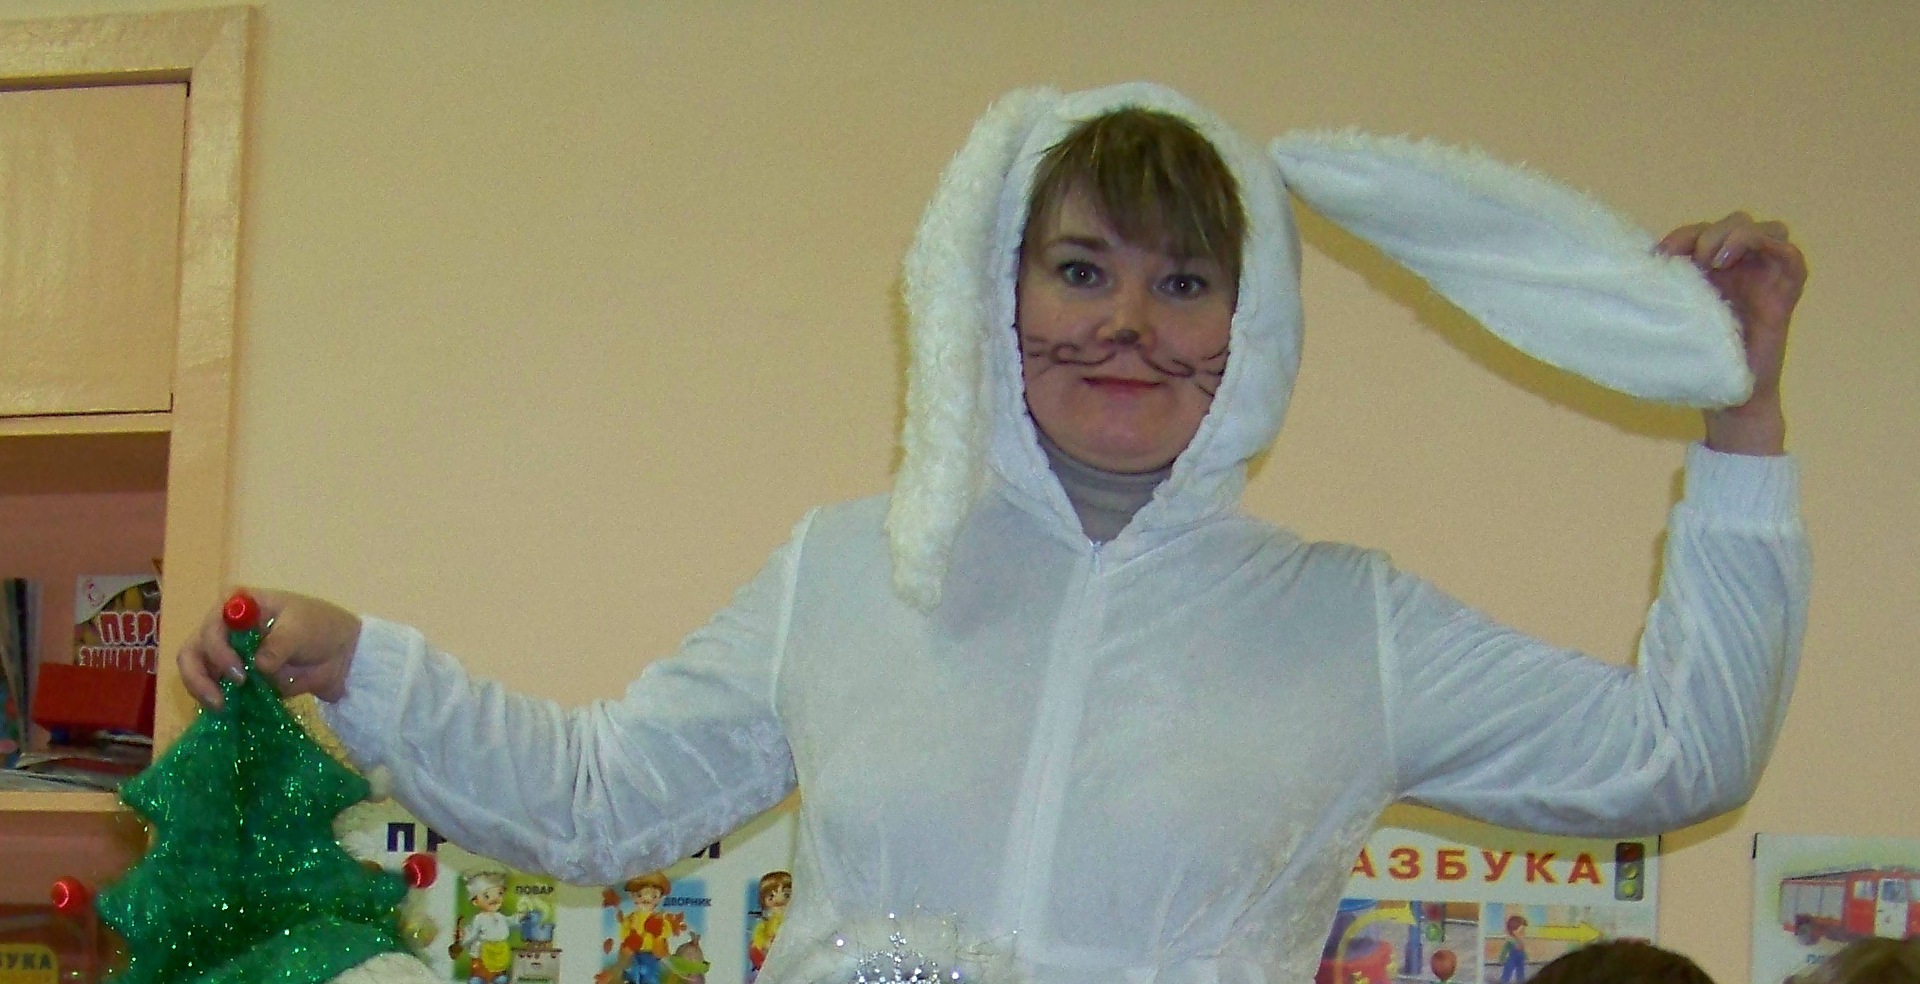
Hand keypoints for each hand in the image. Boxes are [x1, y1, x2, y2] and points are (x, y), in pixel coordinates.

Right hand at [176, 587, 361, 709]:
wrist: (340, 655)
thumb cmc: (320, 628)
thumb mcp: (301, 628)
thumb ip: (279, 645)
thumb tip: (259, 666)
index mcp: (239, 606)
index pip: (212, 625)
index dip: (217, 648)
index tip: (238, 672)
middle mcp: (225, 629)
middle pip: (194, 650)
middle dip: (199, 675)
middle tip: (219, 698)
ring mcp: (228, 655)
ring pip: (197, 671)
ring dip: (202, 690)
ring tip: (221, 707)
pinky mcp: (236, 678)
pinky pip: (215, 690)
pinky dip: (216, 701)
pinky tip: (227, 712)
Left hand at [1657, 212, 1808, 454]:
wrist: (1727, 400)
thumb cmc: (1696, 359)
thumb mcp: (1673, 318)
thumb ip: (1663, 292)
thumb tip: (1625, 272)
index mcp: (1716, 271)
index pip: (1705, 231)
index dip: (1683, 234)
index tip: (1659, 256)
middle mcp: (1744, 270)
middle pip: (1738, 222)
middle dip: (1710, 231)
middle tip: (1690, 258)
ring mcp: (1768, 279)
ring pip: (1769, 230)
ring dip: (1737, 235)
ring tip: (1713, 259)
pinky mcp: (1785, 294)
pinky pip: (1792, 257)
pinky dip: (1767, 246)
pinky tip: (1734, 261)